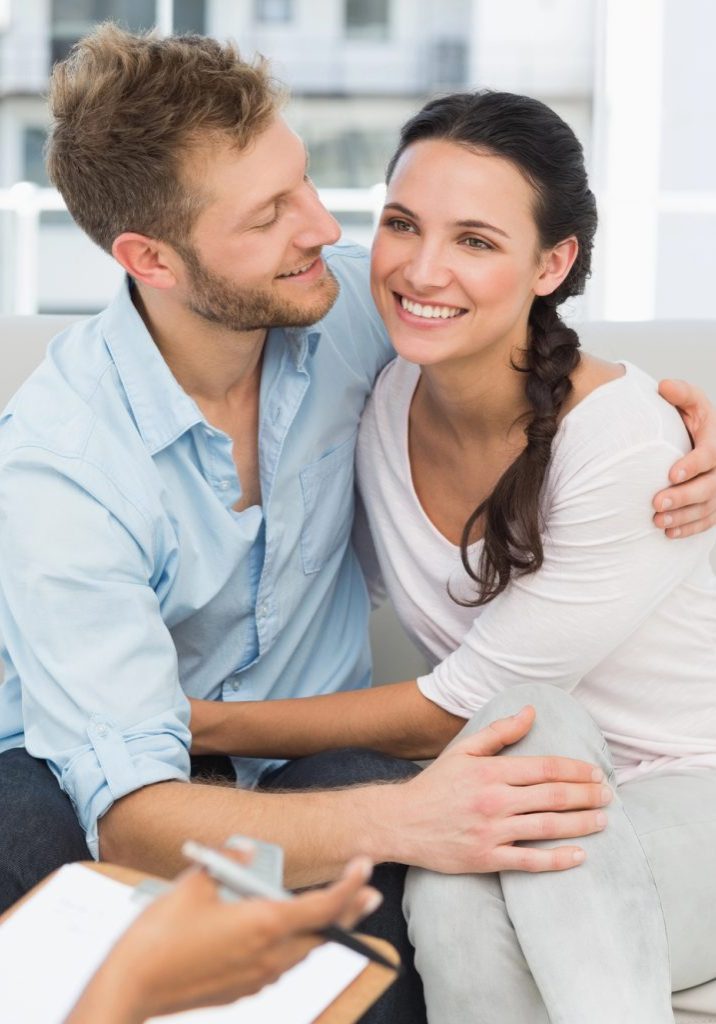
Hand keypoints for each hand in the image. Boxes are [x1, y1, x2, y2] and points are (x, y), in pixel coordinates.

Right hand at [67, 850, 380, 1023]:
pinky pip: (279, 966)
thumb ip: (227, 863)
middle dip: (348, 911)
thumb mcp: (194, 884)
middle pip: (321, 933)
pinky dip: (292, 946)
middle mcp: (267, 956)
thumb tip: (246, 852)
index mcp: (262, 925)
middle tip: (369, 893)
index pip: (322, 906)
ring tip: (334, 912)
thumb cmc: (157, 936)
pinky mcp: (240, 991)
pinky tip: (284, 934)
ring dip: (321, 930)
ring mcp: (255, 978)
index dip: (348, 886)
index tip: (365, 867)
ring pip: (302, 952)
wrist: (128, 990)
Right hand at [389, 706, 609, 874]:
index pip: (545, 768)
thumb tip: (531, 712)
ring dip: (581, 823)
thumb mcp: (464, 750)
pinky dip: (557, 859)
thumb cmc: (435, 784)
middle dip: (587, 795)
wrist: (401, 821)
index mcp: (491, 771)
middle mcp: (494, 800)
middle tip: (608, 796)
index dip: (575, 770)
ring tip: (603, 820)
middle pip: (553, 797)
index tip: (596, 773)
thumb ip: (499, 732)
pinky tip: (579, 855)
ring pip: (548, 827)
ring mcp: (491, 831)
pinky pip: (529, 861)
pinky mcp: (486, 858)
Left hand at [654, 379, 715, 537]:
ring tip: (656, 521)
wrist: (696, 437)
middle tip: (656, 503)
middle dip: (683, 497)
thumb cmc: (690, 418)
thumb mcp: (690, 401)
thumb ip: (680, 393)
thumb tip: (664, 387)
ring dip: (683, 517)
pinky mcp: (714, 504)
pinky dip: (689, 528)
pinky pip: (706, 521)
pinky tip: (668, 533)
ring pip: (707, 508)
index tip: (671, 473)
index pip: (711, 455)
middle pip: (709, 487)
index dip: (693, 465)